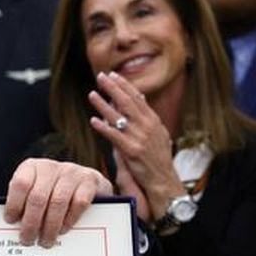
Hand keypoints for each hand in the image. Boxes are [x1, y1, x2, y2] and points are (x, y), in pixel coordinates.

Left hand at [4, 158, 112, 246]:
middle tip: (28, 240)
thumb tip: (13, 226)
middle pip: (38, 197)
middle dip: (31, 223)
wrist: (85, 182)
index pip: (20, 184)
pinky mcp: (90, 181)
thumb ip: (23, 203)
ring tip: (45, 241)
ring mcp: (72, 172)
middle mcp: (50, 167)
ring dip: (50, 226)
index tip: (11, 222)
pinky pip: (78, 203)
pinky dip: (69, 220)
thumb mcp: (33, 191)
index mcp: (31, 167)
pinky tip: (63, 230)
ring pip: (57, 202)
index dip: (14, 204)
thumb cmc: (51, 191)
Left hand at [87, 71, 181, 221]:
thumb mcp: (157, 134)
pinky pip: (115, 137)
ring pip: (119, 117)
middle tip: (101, 77)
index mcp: (153, 121)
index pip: (137, 98)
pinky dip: (104, 128)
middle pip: (128, 103)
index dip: (124, 86)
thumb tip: (139, 99)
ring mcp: (140, 138)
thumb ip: (146, 117)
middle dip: (113, 88)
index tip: (113, 75)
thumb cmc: (158, 159)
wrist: (164, 180)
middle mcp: (147, 126)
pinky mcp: (132, 151)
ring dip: (104, 105)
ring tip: (92, 94)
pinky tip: (94, 121)